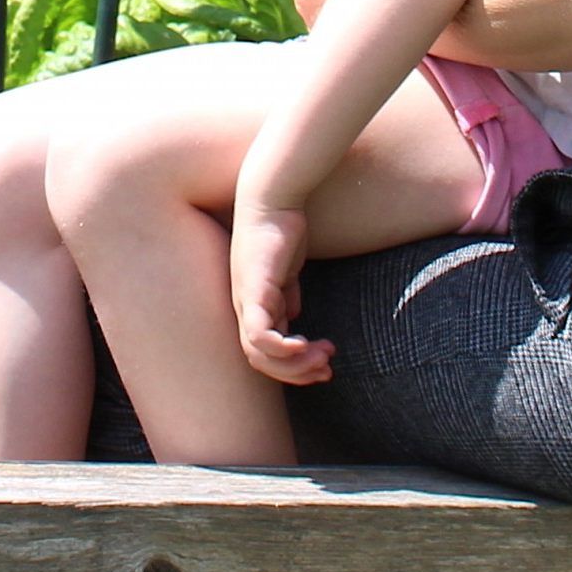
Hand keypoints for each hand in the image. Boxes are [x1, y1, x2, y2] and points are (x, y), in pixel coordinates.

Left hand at [231, 192, 332, 386]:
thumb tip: (293, 317)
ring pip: (259, 355)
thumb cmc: (279, 229)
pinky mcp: (253, 290)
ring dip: (296, 363)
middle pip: (261, 362)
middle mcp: (244, 308)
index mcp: (252, 306)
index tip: (325, 362)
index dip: (293, 366)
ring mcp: (245, 301)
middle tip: (327, 368)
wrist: (272, 198)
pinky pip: (258, 335)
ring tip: (325, 356)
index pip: (264, 353)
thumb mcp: (285, 270)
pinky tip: (304, 344)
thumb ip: (286, 293)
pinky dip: (280, 349)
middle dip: (297, 373)